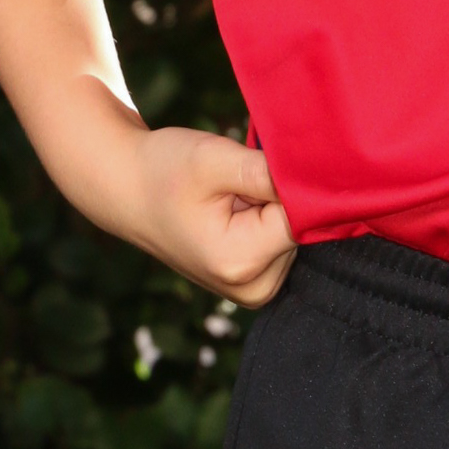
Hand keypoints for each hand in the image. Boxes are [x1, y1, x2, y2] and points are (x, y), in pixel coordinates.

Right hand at [91, 124, 297, 308]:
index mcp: (240, 262)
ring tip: (233, 193)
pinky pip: (284, 241)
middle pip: (301, 229)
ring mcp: (254, 288)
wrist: (126, 190)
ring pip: (295, 234)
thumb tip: (322, 176)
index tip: (266, 162)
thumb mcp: (213, 160)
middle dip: (280, 196)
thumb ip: (268, 172)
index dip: (291, 183)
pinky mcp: (255, 280)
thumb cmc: (163, 170)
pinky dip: (268, 217)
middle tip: (240, 176)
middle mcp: (251, 287)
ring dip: (274, 206)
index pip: (302, 218)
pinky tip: (239, 205)